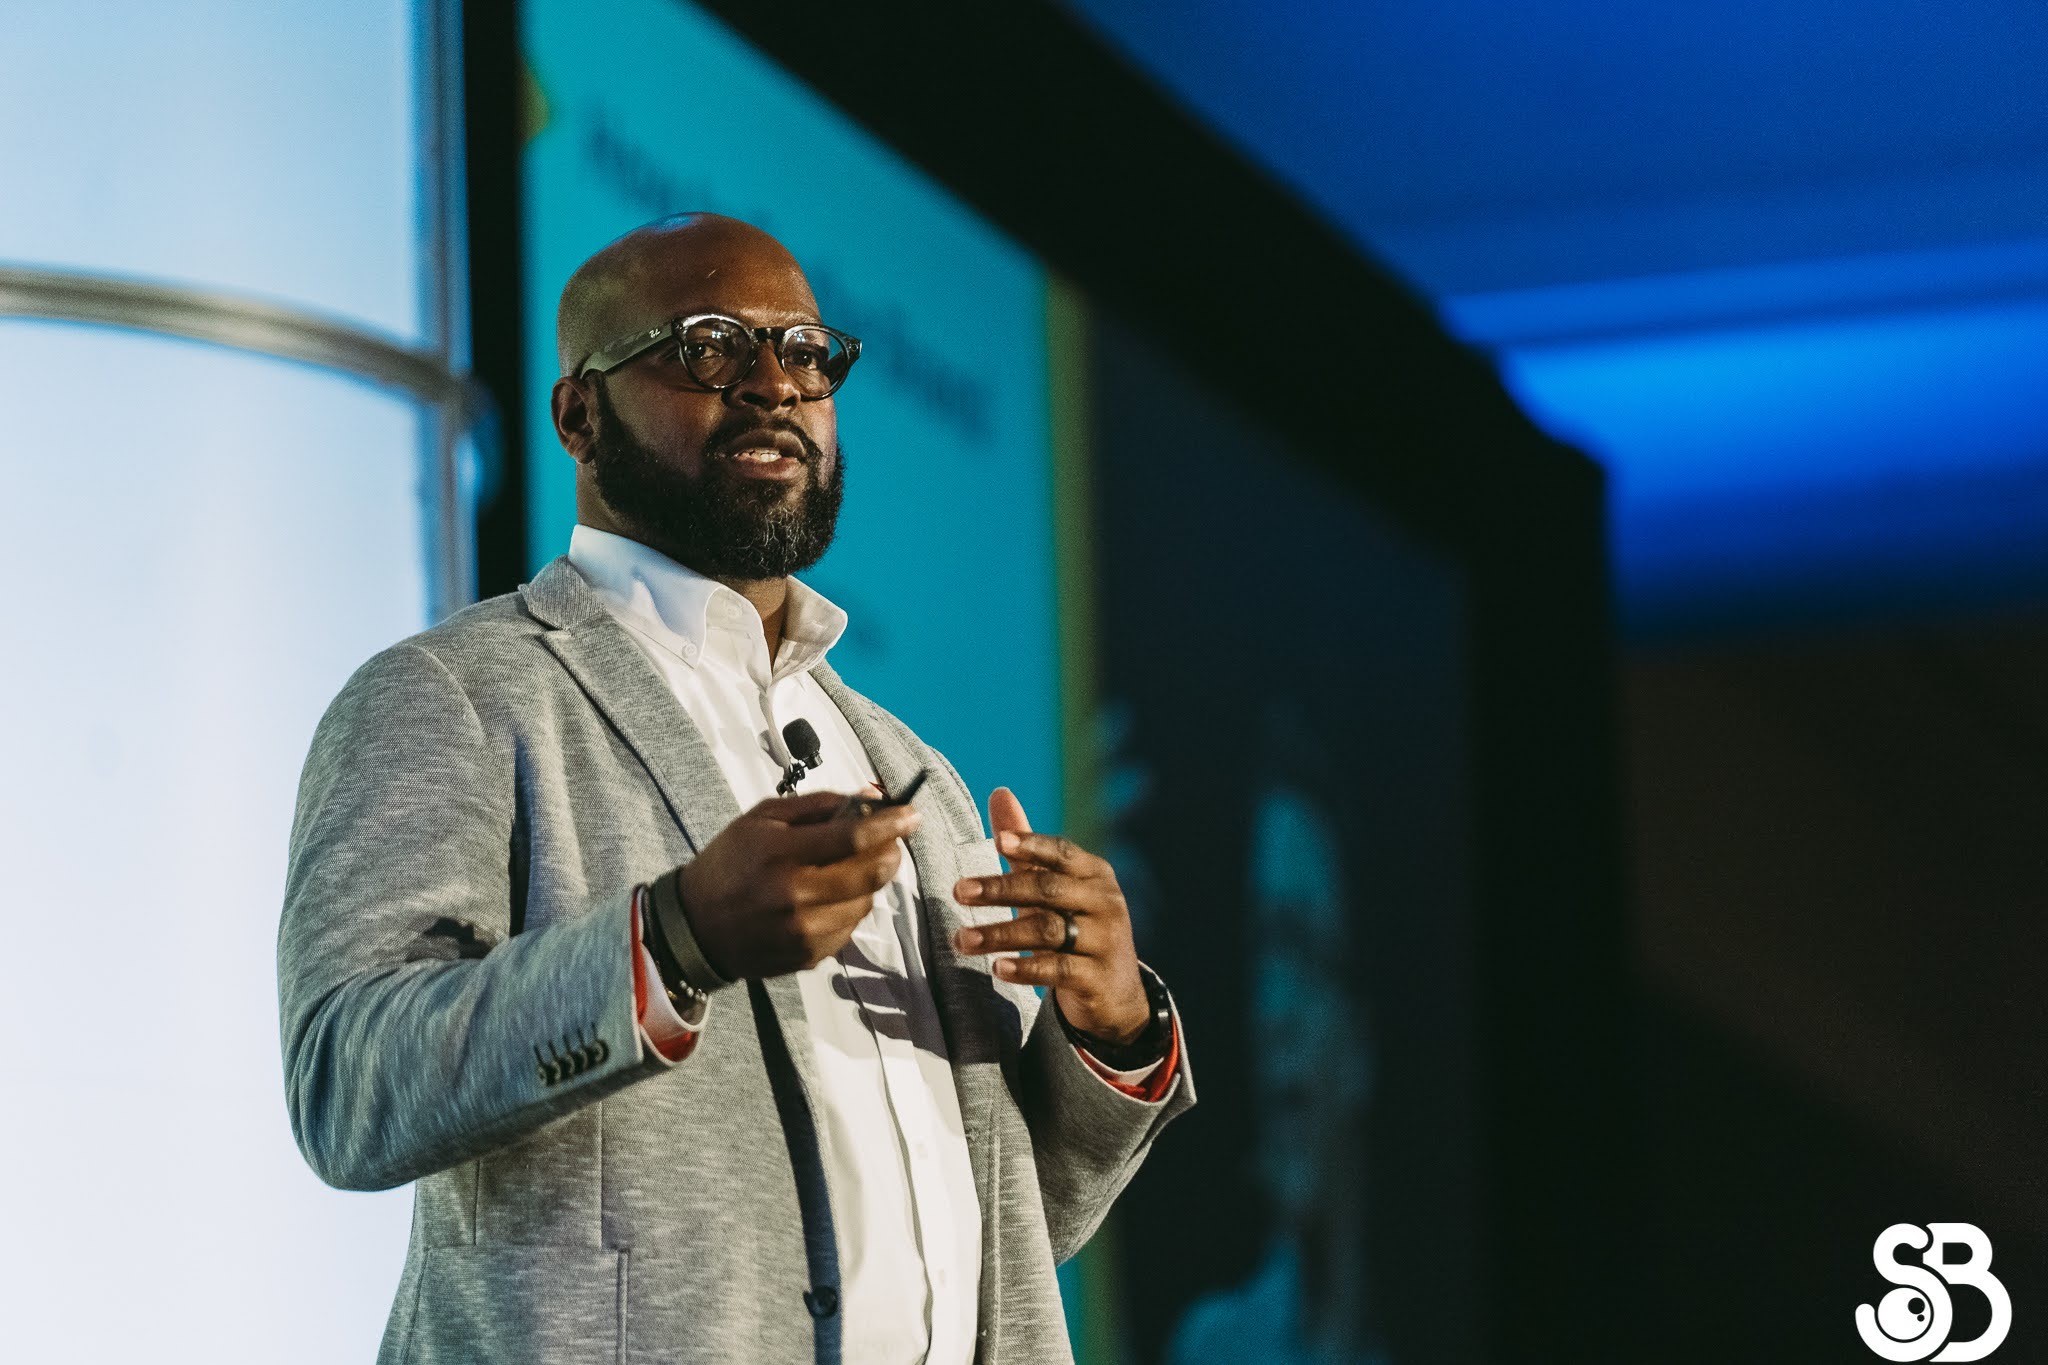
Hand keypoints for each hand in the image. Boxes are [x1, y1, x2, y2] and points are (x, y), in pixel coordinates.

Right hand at [674, 787, 918, 979]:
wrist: (696, 926)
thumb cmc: (730, 863)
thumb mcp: (763, 818)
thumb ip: (819, 806)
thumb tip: (870, 798)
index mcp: (781, 854)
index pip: (854, 837)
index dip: (891, 823)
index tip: (912, 814)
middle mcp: (795, 896)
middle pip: (871, 873)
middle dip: (891, 852)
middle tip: (891, 841)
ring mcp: (804, 932)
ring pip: (866, 902)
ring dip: (868, 882)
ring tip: (845, 869)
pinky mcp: (809, 955)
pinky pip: (851, 927)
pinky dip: (850, 908)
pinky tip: (827, 898)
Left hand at [951, 787, 1149, 1043]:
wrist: (1115, 992)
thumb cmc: (1077, 928)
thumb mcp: (1056, 888)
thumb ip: (1027, 848)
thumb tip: (999, 792)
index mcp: (1094, 875)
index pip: (1062, 853)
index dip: (1032, 845)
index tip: (998, 842)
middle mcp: (1104, 903)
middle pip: (1048, 890)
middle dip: (1000, 889)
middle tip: (958, 891)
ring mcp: (1104, 941)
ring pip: (1048, 931)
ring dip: (1000, 933)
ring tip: (961, 939)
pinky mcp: (1097, 978)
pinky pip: (1058, 970)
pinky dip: (1026, 968)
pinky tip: (997, 968)